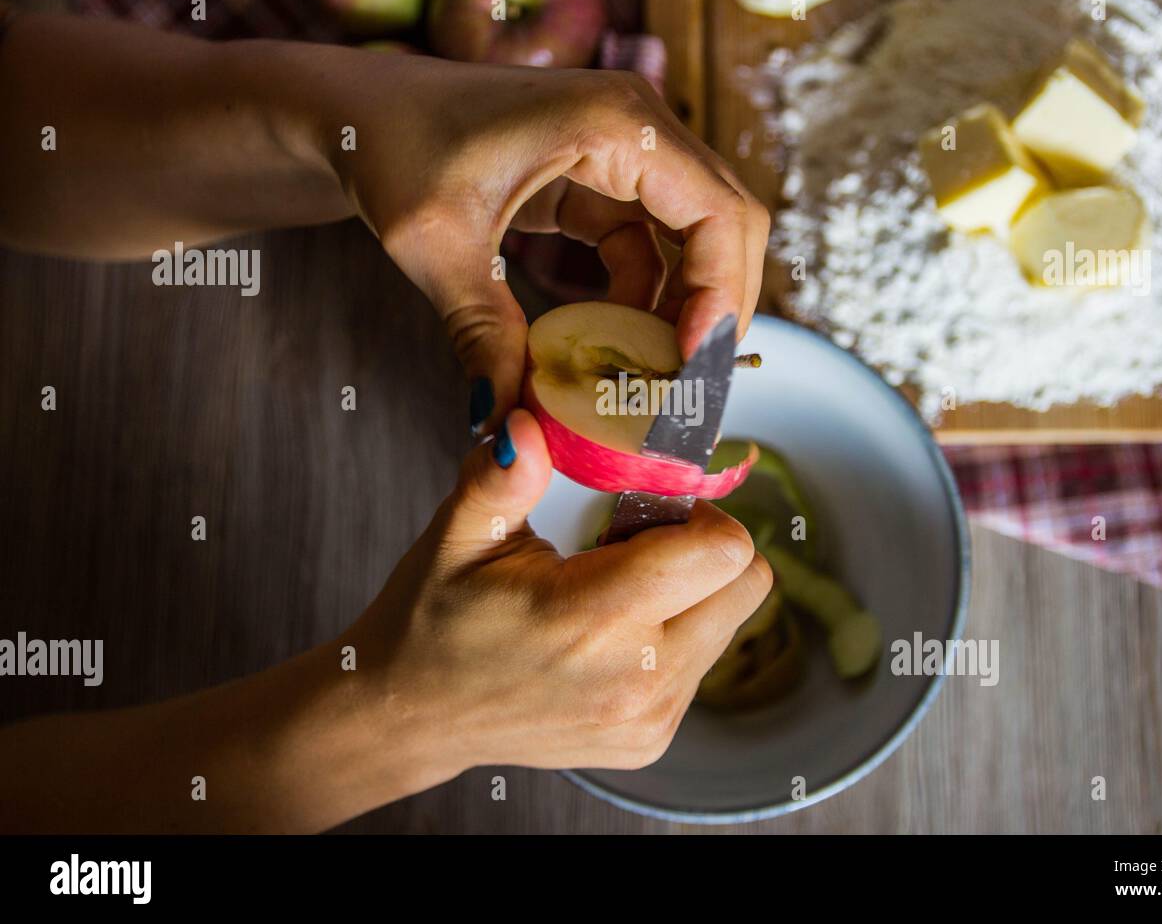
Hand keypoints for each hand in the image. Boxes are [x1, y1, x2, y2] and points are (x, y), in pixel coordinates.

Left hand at [318, 55, 769, 433]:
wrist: (356, 114)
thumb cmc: (389, 146)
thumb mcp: (435, 245)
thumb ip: (483, 335)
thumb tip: (507, 430)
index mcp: (615, 121)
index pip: (718, 213)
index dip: (721, 295)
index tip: (692, 367)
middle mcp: (638, 126)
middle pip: (725, 226)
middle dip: (714, 312)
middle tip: (686, 391)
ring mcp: (627, 150)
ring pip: (695, 242)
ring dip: (681, 313)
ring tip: (652, 383)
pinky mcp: (605, 179)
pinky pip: (651, 248)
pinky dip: (644, 302)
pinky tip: (616, 350)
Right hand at [348, 409, 771, 790]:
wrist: (412, 715)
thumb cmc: (433, 618)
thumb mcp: (456, 536)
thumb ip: (501, 478)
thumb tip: (526, 422)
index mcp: (594, 618)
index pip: (726, 553)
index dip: (703, 515)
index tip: (652, 509)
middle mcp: (638, 678)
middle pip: (748, 586)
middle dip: (707, 550)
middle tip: (634, 545)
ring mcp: (648, 719)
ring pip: (731, 625)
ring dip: (692, 594)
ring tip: (614, 590)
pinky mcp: (650, 741)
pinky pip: (702, 666)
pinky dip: (674, 635)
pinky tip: (610, 632)